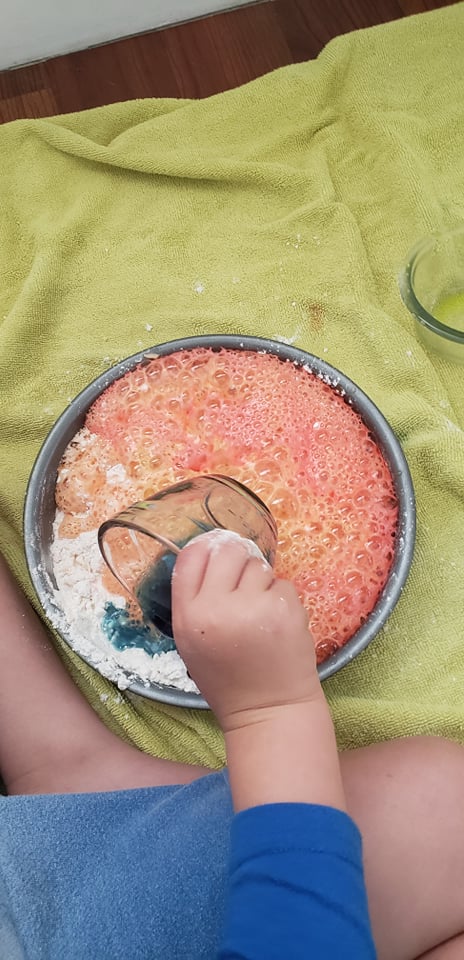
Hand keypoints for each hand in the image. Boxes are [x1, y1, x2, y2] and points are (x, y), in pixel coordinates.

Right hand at [171, 531, 320, 731]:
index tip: (217, 554)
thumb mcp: (191, 643)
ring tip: (259, 612)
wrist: (268, 710)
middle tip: (244, 584)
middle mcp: (216, 608)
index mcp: (188, 616)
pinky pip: (282, 583)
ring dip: (261, 581)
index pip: (190, 557)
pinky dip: (281, 598)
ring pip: (258, 565)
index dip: (206, 549)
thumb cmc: (228, 677)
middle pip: (227, 550)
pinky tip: (277, 624)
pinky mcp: (284, 610)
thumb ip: (193, 600)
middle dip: (238, 561)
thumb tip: (208, 551)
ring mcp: (252, 607)